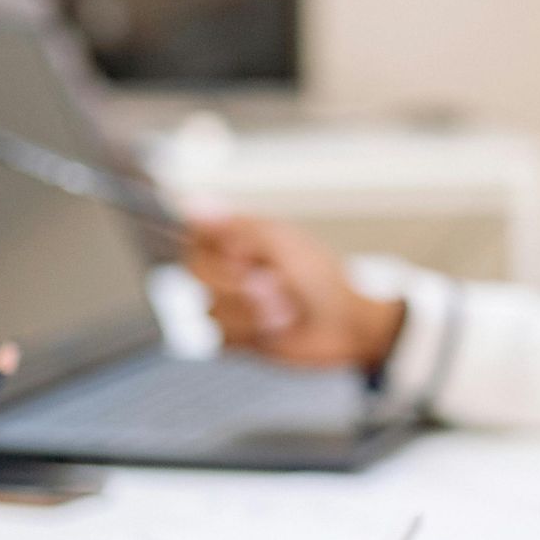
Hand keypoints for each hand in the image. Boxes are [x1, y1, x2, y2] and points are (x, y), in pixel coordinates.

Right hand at [184, 213, 404, 372]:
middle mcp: (230, 269)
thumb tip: (192, 203)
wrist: (347, 326)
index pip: (195, 234)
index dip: (213, 245)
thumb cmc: (322, 279)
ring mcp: (231, 303)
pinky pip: (221, 336)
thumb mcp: (279, 242)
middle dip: (237, 283)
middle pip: (197, 272)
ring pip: (210, 307)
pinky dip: (252, 332)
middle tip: (273, 284)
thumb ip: (233, 226)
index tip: (241, 253)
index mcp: (239, 240)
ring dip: (252, 311)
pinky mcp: (236, 335)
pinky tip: (277, 327)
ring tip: (285, 309)